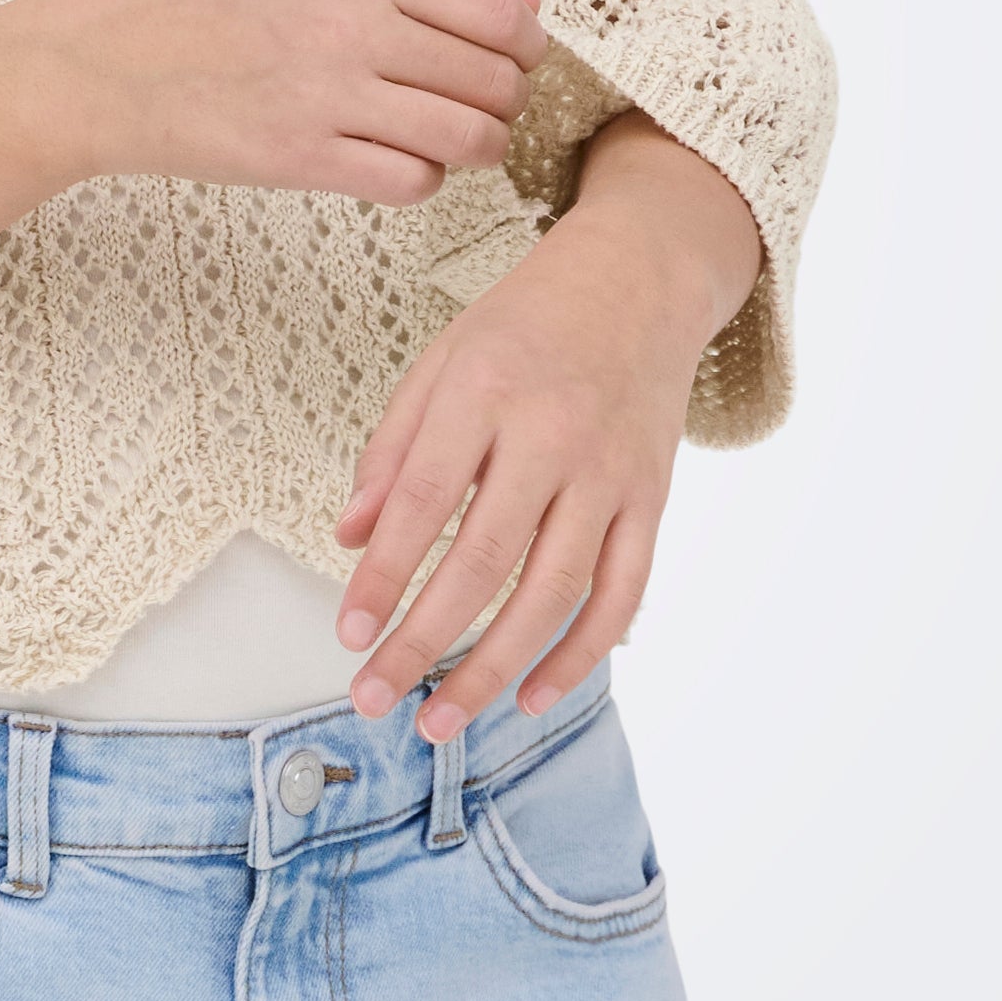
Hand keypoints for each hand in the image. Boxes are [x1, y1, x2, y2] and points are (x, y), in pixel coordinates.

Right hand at [18, 0, 546, 205]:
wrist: (120, 57)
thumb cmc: (223, 5)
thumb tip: (529, 7)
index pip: (501, 16)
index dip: (525, 50)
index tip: (512, 62)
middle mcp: (356, 24)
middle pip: (494, 81)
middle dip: (502, 104)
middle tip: (477, 107)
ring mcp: (330, 93)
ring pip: (467, 137)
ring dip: (474, 148)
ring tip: (448, 141)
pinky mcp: (304, 156)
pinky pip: (413, 182)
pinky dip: (421, 180)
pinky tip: (394, 162)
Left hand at [332, 116, 761, 734]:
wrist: (642, 280)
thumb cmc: (527, 324)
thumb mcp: (442, 360)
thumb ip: (392, 448)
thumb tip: (348, 536)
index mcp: (485, 392)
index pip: (423, 499)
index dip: (383, 574)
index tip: (349, 633)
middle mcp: (553, 435)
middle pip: (485, 560)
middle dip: (424, 640)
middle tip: (375, 696)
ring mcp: (611, 474)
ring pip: (554, 592)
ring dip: (494, 668)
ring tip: (441, 720)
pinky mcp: (653, 500)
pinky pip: (622, 593)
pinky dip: (583, 653)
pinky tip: (534, 696)